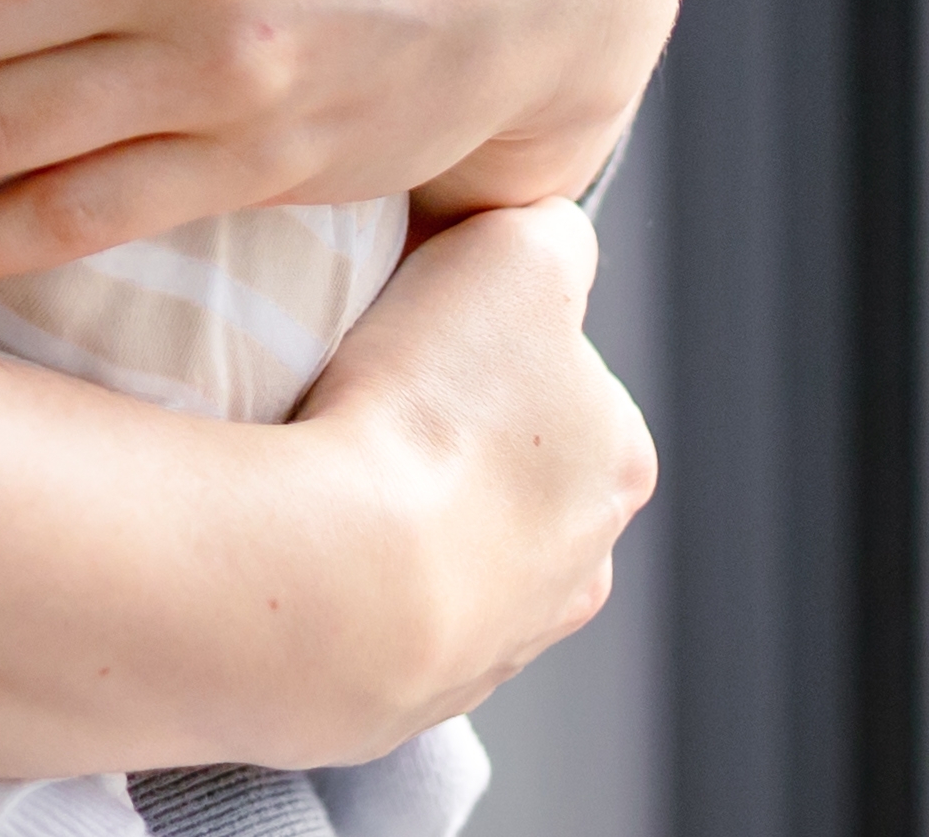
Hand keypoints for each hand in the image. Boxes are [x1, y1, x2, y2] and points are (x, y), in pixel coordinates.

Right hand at [298, 200, 655, 728]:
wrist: (335, 577)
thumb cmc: (431, 406)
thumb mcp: (518, 250)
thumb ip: (550, 230)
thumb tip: (536, 239)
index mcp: (620, 462)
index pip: (557, 372)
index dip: (480, 337)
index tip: (413, 328)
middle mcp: (580, 569)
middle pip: (508, 469)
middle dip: (448, 435)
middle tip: (364, 398)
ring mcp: (494, 646)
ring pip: (449, 549)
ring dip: (400, 514)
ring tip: (325, 472)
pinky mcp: (402, 697)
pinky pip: (378, 613)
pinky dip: (350, 579)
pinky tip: (308, 542)